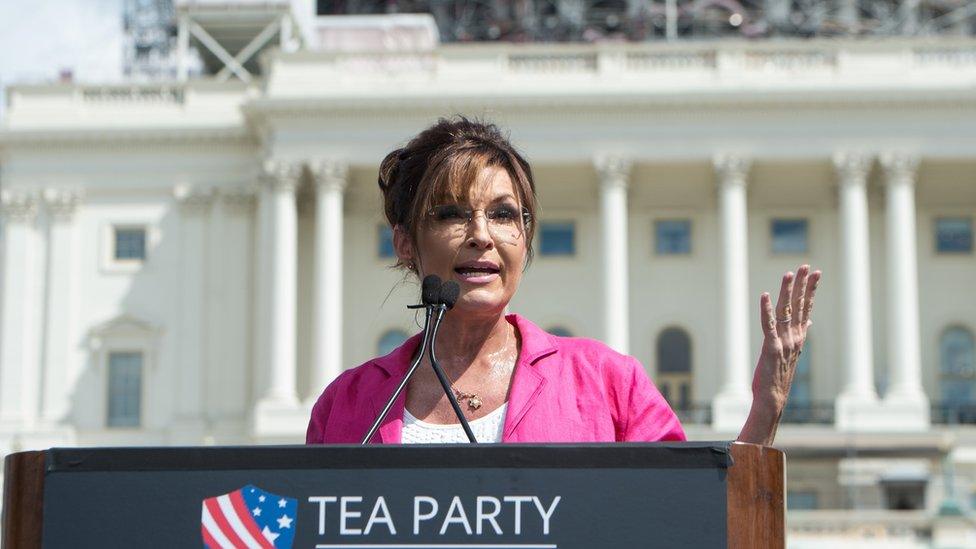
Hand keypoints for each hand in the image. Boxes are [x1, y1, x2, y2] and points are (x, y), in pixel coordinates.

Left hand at [738, 264, 821, 444]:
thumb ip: (799, 335)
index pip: (806, 308)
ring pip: (786, 311)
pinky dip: (767, 309)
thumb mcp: (791, 353)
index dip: (811, 290)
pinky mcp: (771, 348)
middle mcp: (795, 338)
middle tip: (806, 266)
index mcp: (798, 337)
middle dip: (803, 285)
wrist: (773, 398)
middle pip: (799, 306)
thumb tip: (808, 322)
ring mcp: (784, 342)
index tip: (816, 273)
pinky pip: (768, 325)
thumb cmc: (778, 376)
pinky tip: (766, 295)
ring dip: (788, 292)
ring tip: (790, 273)